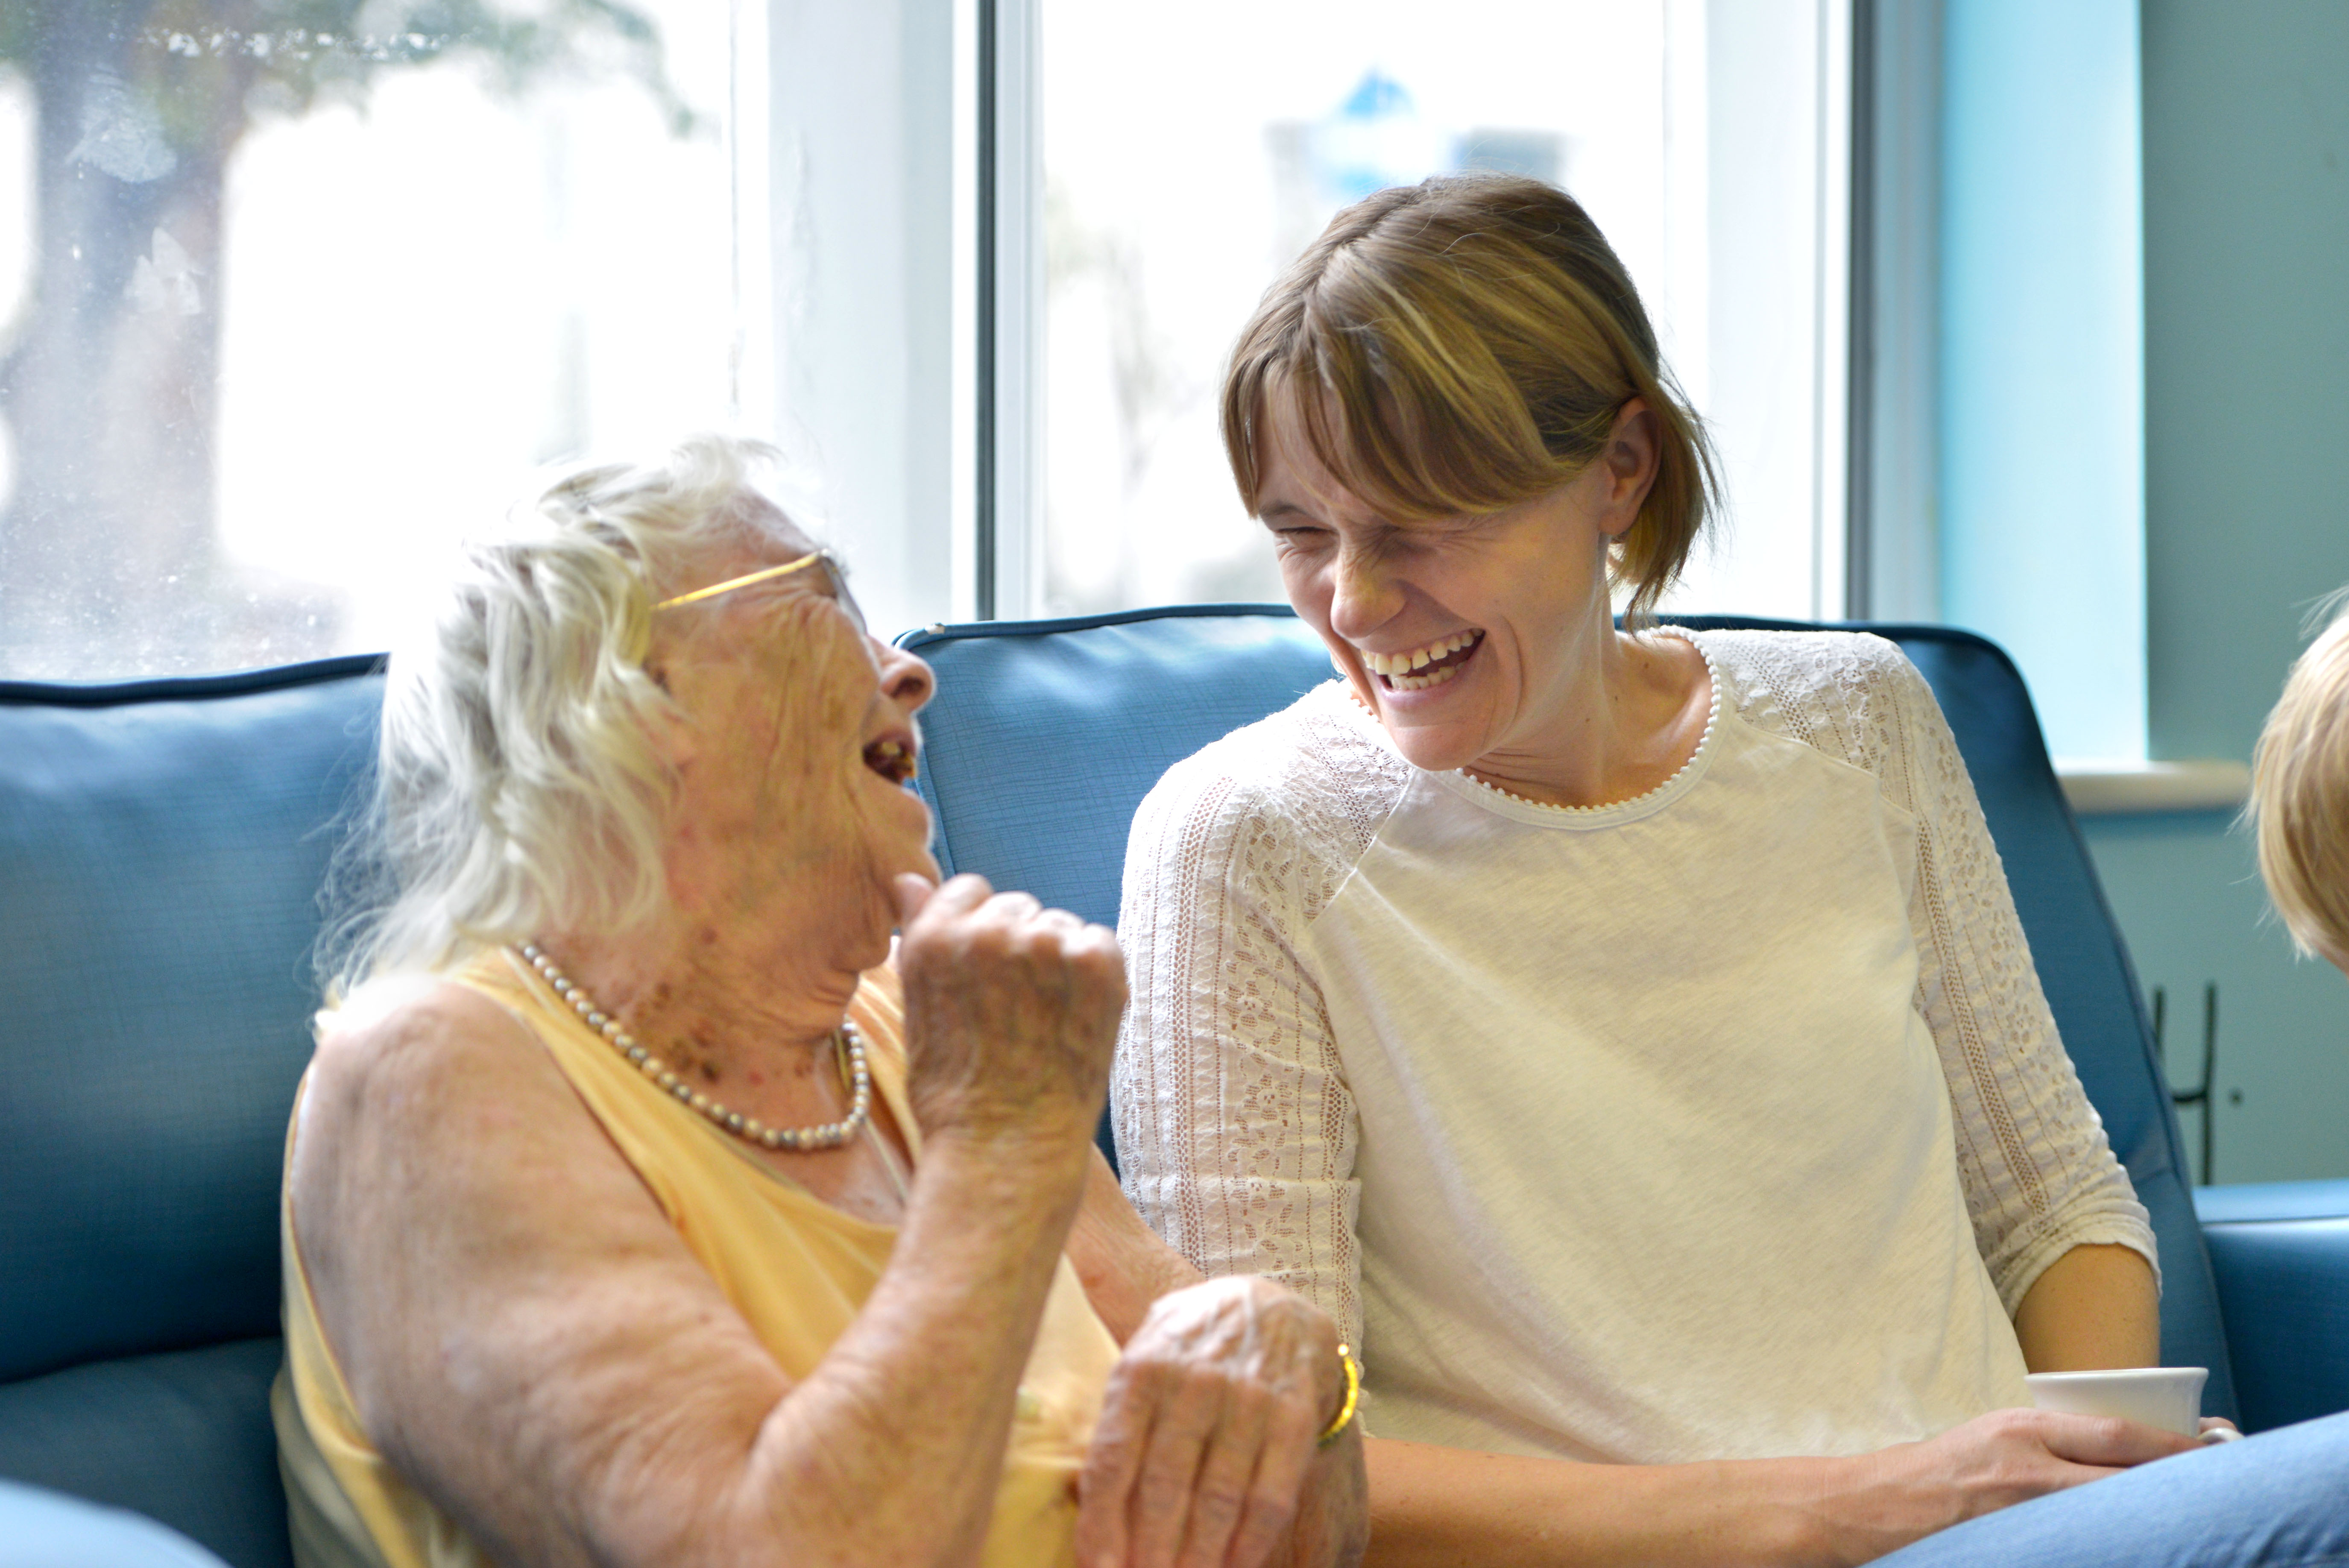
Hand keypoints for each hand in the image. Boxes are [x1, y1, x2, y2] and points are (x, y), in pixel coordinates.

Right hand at [892, 874, 1126, 1146]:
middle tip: (1013, 1009)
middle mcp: (990, 930)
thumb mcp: (918, 1010)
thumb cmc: (956, 1092)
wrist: (1008, 1150)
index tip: (982, 975)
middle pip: (1016, 907)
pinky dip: (1092, 975)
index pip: (968, 890)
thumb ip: (921, 936)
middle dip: (1017, 947)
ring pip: (1057, 925)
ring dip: (1056, 961)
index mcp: (936, 937)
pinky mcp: (1096, 964)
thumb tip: (909, 880)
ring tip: (1042, 1020)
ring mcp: (1047, 944)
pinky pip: (1097, 943)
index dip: (977, 931)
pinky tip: (1072, 1019)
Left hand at [1076, 1277, 1347, 1567]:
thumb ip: (1117, 1423)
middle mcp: (1193, 1381)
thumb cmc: (1186, 1350)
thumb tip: (1085, 1504)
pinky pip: (1270, 1495)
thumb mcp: (1141, 1362)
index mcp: (1141, 1370)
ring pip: (1218, 1498)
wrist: (1266, 1305)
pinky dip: (1250, 1543)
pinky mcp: (1292, 1416)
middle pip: (1163, 1486)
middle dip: (1150, 1552)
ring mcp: (1247, 1398)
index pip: (1113, 1461)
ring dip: (1199, 1556)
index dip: (1103, 1525)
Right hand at [1821, 1406, 2201, 1562]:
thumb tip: (2113, 1454)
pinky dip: (2113, 1545)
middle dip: (2179, 1482)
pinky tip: (2133, 1547)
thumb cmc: (1933, 1472)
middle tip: (2224, 1486)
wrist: (1869, 1505)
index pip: (2116, 1435)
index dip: (2174, 1446)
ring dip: (2153, 1517)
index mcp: (2021, 1429)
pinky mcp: (2014, 1543)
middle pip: (2125, 1476)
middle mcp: (2027, 1467)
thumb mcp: (1992, 1437)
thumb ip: (2046, 1443)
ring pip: (2110, 1514)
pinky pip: (2081, 1546)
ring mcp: (2021, 1511)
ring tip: (2191, 1522)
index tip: (2212, 1447)